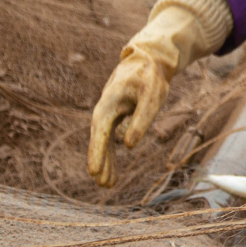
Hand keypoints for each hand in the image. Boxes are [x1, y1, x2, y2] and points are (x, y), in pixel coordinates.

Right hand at [88, 53, 169, 188]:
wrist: (147, 61)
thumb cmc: (150, 78)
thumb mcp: (152, 96)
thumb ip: (141, 119)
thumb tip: (128, 145)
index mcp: (109, 104)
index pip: (100, 132)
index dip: (97, 152)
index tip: (93, 171)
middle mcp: (104, 110)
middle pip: (99, 140)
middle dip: (100, 162)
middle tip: (102, 184)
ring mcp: (108, 115)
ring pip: (104, 142)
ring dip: (105, 163)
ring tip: (107, 185)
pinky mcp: (116, 117)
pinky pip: (110, 140)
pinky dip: (111, 155)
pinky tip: (112, 172)